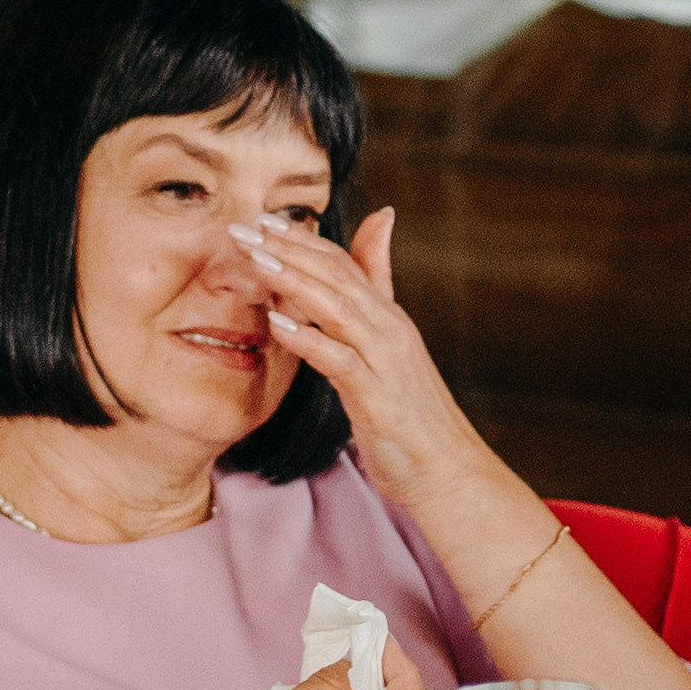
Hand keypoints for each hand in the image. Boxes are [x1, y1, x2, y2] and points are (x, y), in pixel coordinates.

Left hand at [230, 207, 496, 513]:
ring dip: (293, 281)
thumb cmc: (412, 413)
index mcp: (387, 318)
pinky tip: (277, 325)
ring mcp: (385, 361)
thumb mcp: (390, 350)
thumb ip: (376, 294)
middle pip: (336, 275)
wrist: (446, 470)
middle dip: (289, 248)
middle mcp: (388, 330)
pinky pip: (339, 360)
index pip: (342, 262)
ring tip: (254, 261)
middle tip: (244, 227)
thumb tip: (378, 230)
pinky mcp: (377, 397)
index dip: (302, 239)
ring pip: (335, 308)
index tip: (261, 220)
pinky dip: (309, 339)